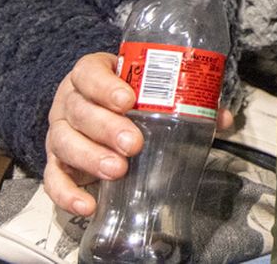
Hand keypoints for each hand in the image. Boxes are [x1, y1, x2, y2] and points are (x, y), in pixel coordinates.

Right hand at [43, 52, 232, 215]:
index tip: (128, 100)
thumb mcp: (153, 92)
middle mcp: (70, 101)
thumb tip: (223, 118)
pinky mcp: (56, 162)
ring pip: (64, 141)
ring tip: (117, 170)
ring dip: (90, 157)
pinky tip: (88, 204)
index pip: (89, 72)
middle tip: (134, 143)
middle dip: (107, 127)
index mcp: (92, 75)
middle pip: (79, 109)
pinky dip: (67, 193)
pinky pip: (53, 179)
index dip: (105, 85)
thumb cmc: (130, 100)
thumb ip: (187, 100)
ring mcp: (60, 131)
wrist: (99, 115)